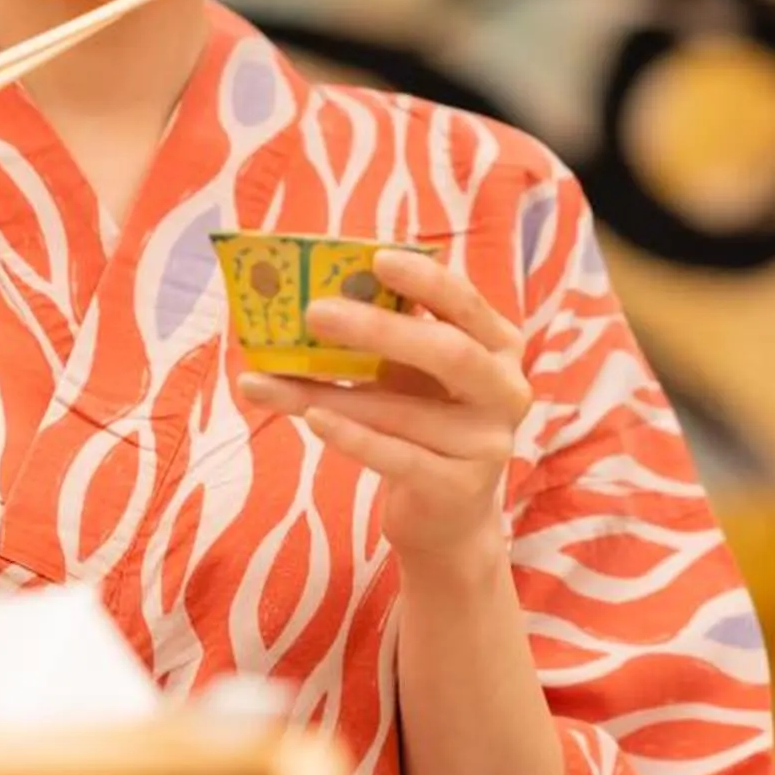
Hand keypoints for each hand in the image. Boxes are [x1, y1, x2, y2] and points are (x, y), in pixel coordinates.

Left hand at [237, 248, 531, 567]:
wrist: (448, 517)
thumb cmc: (424, 423)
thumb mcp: (415, 373)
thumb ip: (387, 336)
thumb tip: (310, 295)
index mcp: (498, 346)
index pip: (465, 303)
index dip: (425, 279)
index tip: (376, 258)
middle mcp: (505, 390)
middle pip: (447, 352)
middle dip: (378, 328)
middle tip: (314, 312)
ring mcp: (487, 444)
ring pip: (403, 411)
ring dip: (330, 392)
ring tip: (269, 379)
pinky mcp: (458, 489)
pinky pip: (398, 457)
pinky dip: (351, 436)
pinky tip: (310, 418)